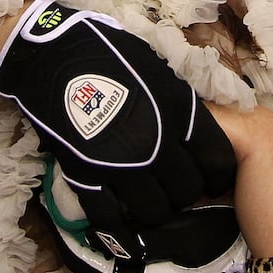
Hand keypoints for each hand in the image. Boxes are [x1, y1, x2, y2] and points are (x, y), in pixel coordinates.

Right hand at [0, 0, 235, 252]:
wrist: (54, 55)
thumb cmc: (109, 52)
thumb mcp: (158, 71)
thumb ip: (179, 105)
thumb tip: (196, 128)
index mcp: (179, 113)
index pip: (217, 160)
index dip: (218, 174)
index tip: (212, 177)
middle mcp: (156, 145)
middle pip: (188, 191)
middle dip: (186, 193)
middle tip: (176, 188)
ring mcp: (121, 165)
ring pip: (154, 211)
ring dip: (156, 210)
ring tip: (149, 200)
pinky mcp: (86, 176)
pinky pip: (109, 216)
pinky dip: (117, 220)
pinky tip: (119, 213)